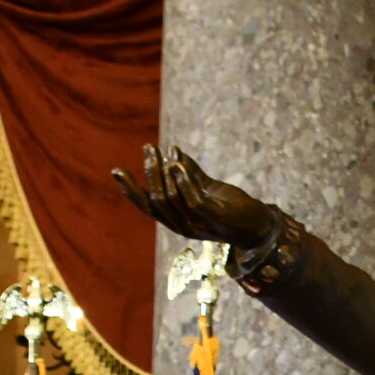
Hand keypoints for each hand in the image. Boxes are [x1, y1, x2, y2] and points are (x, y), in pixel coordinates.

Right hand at [112, 144, 276, 247]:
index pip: (147, 206)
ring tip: (162, 151)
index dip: (130, 189)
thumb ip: (190, 172)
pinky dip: (183, 180)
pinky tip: (177, 163)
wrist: (258, 225)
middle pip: (157, 199)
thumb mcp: (207, 188)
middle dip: (149, 172)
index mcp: (177, 220)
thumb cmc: (231, 207)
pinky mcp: (213, 218)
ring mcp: (198, 224)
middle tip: (147, 148)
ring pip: (171, 198)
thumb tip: (172, 150)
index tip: (116, 170)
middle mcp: (183, 226)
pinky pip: (192, 200)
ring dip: (164, 172)